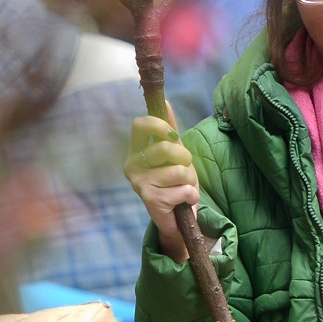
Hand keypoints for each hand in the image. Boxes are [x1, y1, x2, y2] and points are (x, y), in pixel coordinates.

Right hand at [122, 112, 197, 262]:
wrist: (176, 219)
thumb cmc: (174, 183)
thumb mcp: (173, 154)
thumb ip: (169, 130)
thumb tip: (165, 101)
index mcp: (135, 151)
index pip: (139, 124)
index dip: (159, 125)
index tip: (173, 135)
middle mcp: (131, 166)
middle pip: (166, 147)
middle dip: (185, 158)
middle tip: (184, 170)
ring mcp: (139, 183)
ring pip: (179, 171)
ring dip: (190, 180)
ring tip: (183, 188)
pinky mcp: (151, 200)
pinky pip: (184, 189)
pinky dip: (191, 195)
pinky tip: (182, 202)